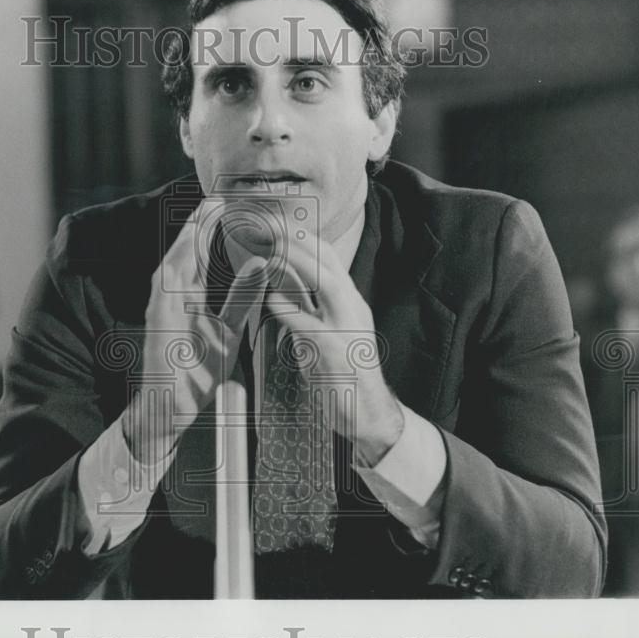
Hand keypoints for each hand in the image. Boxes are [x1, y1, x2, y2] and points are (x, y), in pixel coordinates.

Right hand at [122, 199, 268, 463]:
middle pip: (186, 249)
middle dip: (201, 222)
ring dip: (189, 234)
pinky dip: (179, 262)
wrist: (173, 407)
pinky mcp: (157, 318)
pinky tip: (189, 245)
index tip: (230, 206)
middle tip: (219, 195)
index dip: (213, 229)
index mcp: (189, 295)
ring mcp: (161, 305)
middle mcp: (172, 295)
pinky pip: (167, 285)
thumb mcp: (229, 328)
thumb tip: (262, 266)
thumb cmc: (198, 371)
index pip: (201, 253)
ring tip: (206, 210)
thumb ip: (241, 297)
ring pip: (175, 259)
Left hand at [263, 232, 404, 466]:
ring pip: (325, 281)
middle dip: (298, 240)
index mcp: (350, 302)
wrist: (368, 412)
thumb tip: (283, 285)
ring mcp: (345, 327)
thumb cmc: (344, 373)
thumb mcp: (331, 331)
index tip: (281, 225)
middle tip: (271, 228)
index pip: (330, 258)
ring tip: (271, 251)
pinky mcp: (332, 350)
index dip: (304, 239)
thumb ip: (310, 308)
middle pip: (328, 261)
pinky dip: (286, 307)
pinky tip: (270, 299)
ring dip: (296, 262)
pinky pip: (306, 322)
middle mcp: (352, 308)